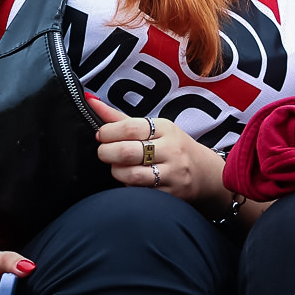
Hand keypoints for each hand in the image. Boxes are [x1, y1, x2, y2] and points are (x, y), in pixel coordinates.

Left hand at [90, 97, 228, 207]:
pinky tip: (131, 181)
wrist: (205, 173)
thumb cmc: (171, 146)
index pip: (129, 128)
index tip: (101, 135)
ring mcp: (172, 173)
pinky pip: (139, 192)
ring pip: (130, 175)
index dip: (107, 132)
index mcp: (165, 129)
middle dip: (106, 153)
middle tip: (104, 153)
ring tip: (117, 167)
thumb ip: (119, 118)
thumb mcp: (152, 128)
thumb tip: (90, 100)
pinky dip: (128, 187)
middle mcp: (171, 150)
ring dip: (116, 172)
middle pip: (126, 152)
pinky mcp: (170, 194)